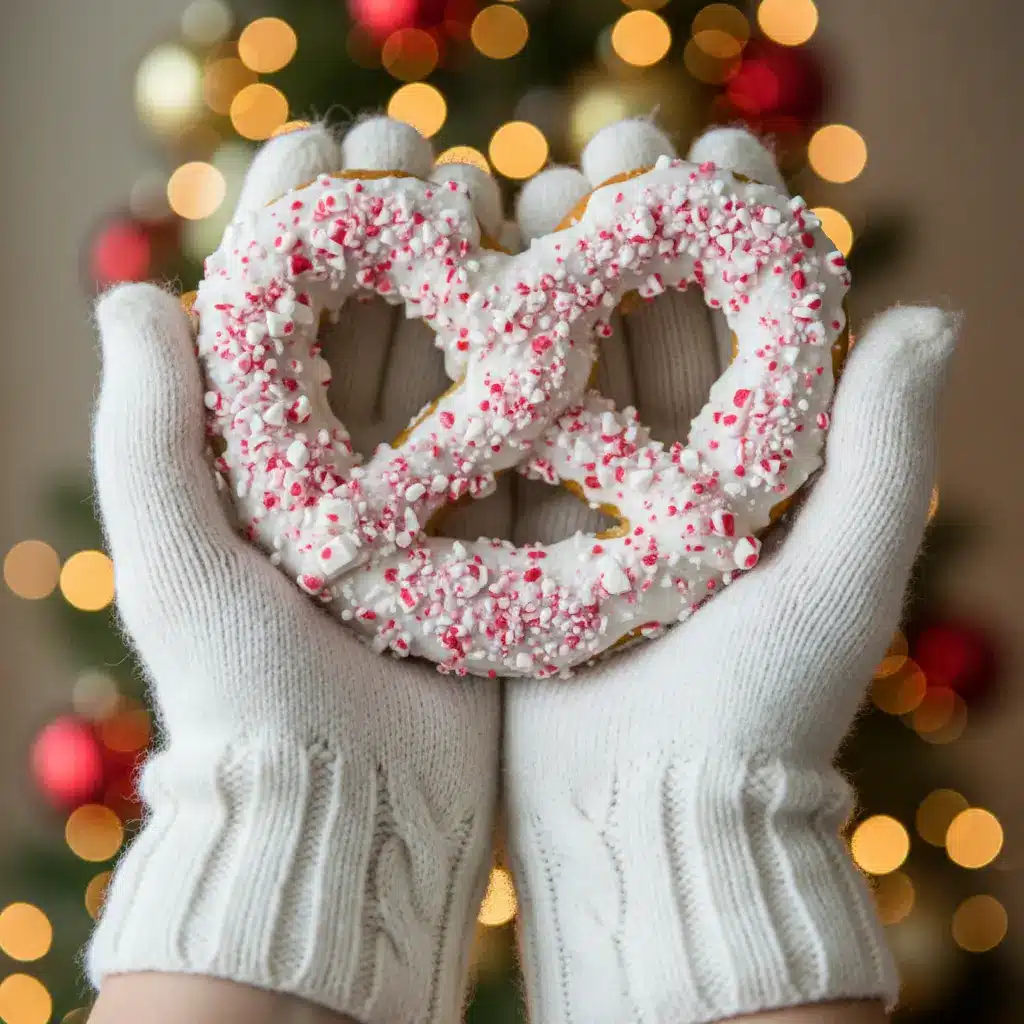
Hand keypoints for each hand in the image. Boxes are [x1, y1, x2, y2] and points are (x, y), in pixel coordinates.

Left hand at [88, 122, 499, 1023]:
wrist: (349, 816)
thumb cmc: (248, 698)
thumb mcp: (179, 563)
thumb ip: (149, 434)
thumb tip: (128, 293)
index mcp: (269, 464)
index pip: (279, 317)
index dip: (294, 226)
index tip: (319, 146)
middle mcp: (353, 474)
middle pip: (374, 327)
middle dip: (392, 231)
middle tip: (415, 152)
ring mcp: (434, 505)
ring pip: (456, 369)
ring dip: (475, 281)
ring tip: (500, 194)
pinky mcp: (504, 544)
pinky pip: (526, 441)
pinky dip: (542, 371)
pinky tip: (562, 298)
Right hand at [502, 121, 957, 1022]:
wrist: (647, 829)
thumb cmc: (757, 716)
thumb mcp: (839, 583)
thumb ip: (885, 453)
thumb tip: (935, 314)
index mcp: (745, 475)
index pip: (742, 325)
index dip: (732, 233)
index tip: (716, 149)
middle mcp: (661, 479)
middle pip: (645, 329)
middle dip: (631, 230)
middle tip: (614, 146)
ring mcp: (578, 506)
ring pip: (563, 370)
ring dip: (549, 279)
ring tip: (528, 190)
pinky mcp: (503, 545)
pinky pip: (491, 441)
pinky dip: (477, 369)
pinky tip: (459, 293)